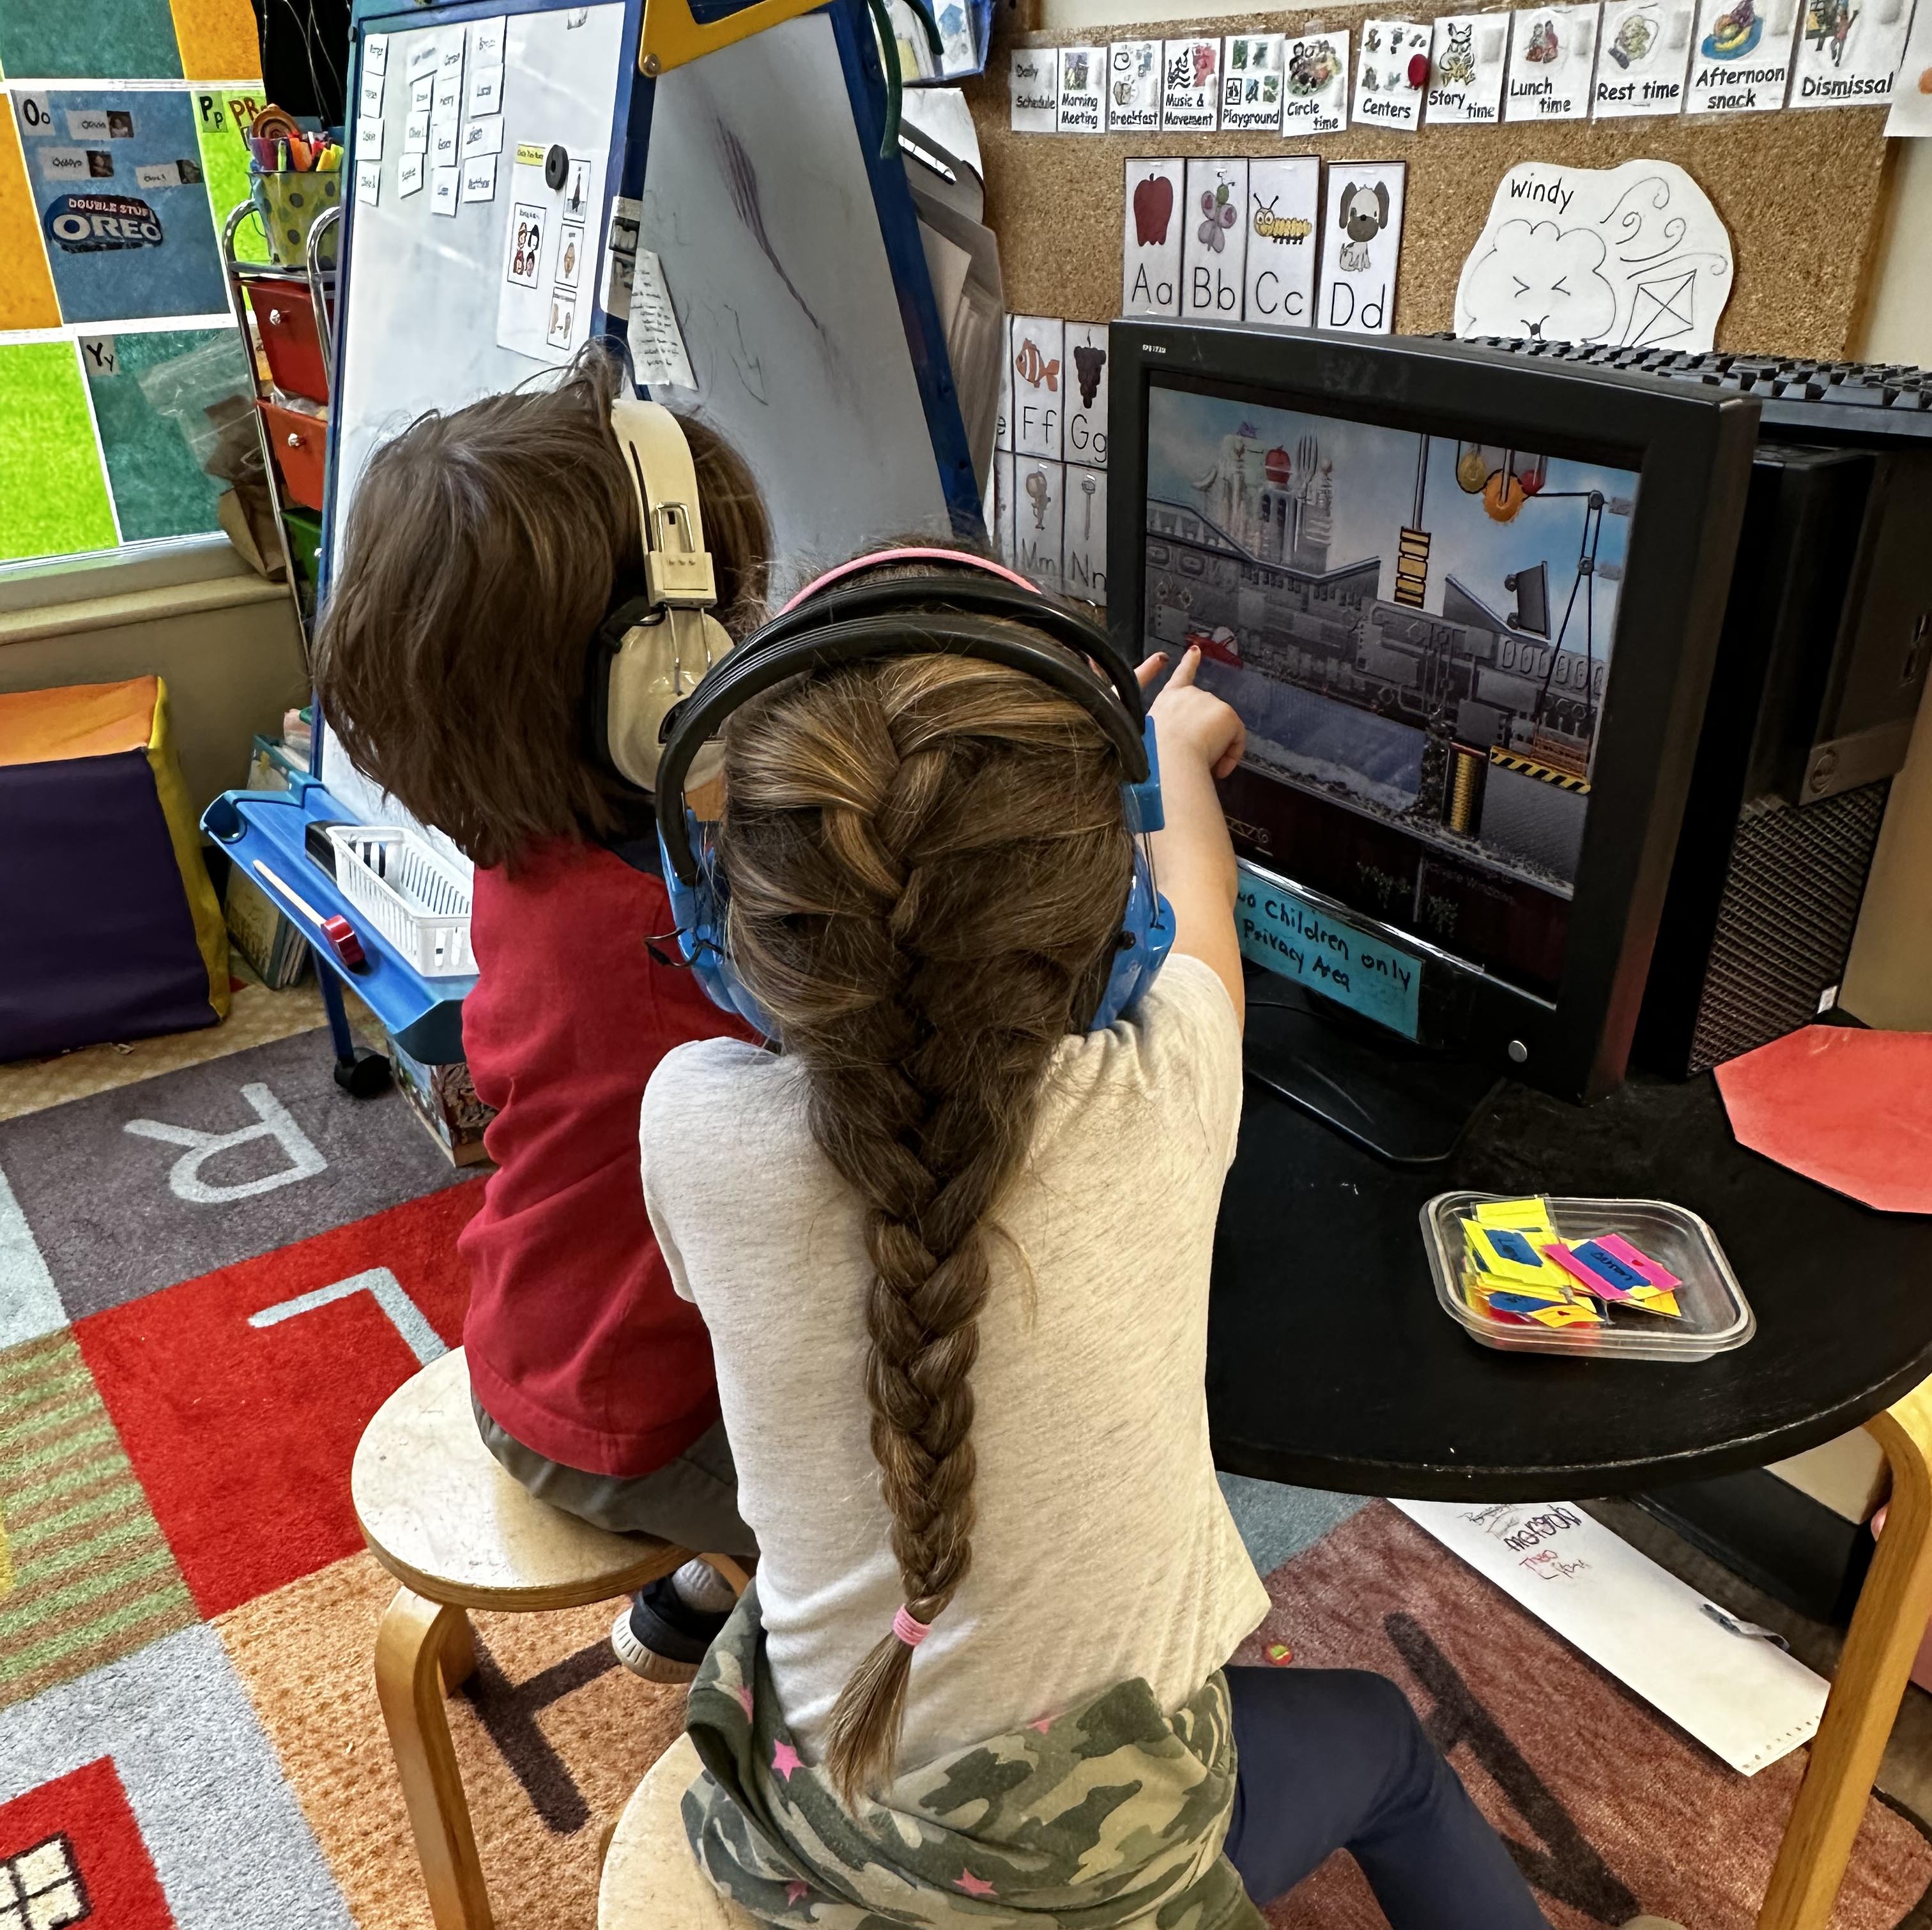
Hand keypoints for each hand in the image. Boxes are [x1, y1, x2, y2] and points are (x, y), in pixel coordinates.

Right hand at [1142, 646, 1244, 780]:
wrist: (1166, 760)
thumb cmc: (1154, 757)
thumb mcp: (1155, 739)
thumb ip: (1171, 733)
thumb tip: (1189, 745)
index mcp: (1168, 699)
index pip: (1180, 676)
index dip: (1188, 663)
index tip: (1195, 650)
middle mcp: (1189, 694)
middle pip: (1208, 714)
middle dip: (1208, 735)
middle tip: (1198, 760)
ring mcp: (1210, 701)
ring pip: (1222, 729)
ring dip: (1217, 748)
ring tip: (1203, 765)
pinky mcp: (1227, 714)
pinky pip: (1236, 739)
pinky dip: (1231, 756)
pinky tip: (1220, 769)